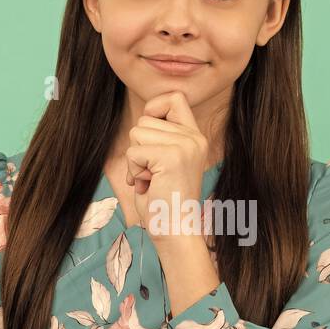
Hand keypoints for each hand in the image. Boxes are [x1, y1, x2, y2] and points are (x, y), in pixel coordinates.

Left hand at [124, 91, 209, 241]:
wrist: (176, 230)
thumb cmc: (164, 200)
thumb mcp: (164, 161)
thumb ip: (160, 137)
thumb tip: (144, 115)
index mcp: (196, 136)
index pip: (174, 97)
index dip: (155, 107)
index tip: (150, 135)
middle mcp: (194, 137)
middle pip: (145, 118)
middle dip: (139, 147)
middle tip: (153, 172)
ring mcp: (185, 145)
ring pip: (137, 132)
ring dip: (135, 160)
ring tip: (151, 179)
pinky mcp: (172, 156)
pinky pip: (134, 151)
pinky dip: (134, 171)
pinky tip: (149, 185)